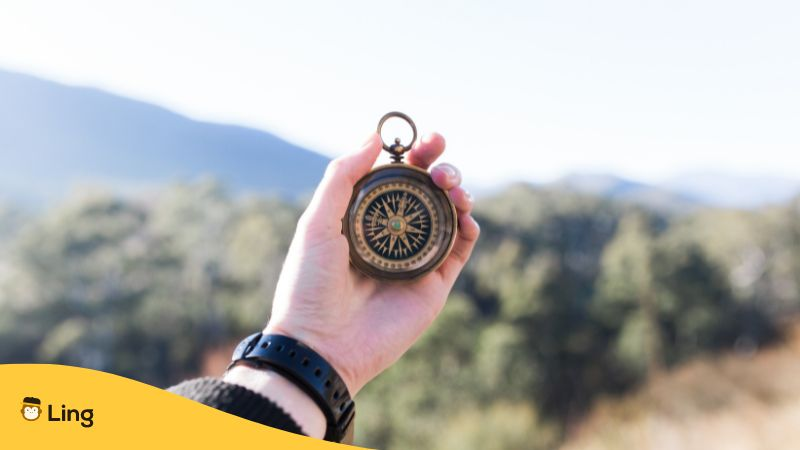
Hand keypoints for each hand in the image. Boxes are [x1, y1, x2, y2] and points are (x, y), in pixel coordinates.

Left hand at [264, 132, 478, 395]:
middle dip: (440, 166)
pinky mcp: (434, 284)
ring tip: (451, 186)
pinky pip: (460, 249)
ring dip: (457, 191)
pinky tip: (465, 214)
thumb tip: (374, 136)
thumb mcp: (317, 222)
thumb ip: (343, 176)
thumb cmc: (310, 284)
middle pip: (427, 191)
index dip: (413, 154)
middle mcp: (392, 235)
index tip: (424, 138)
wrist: (321, 345)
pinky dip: (469, 227)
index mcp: (363, 218)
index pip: (396, 177)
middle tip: (440, 159)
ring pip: (449, 214)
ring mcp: (415, 259)